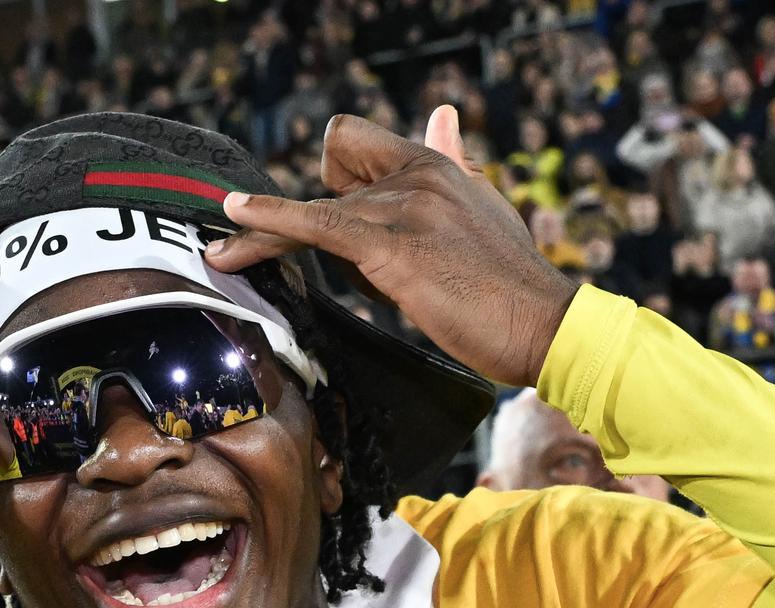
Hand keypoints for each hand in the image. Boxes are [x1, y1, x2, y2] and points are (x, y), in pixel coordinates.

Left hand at [207, 106, 577, 387]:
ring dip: (270, 234)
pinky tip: (233, 219)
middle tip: (343, 262)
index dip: (338, 178)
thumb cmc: (512, 284)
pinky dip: (269, 220)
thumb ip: (453, 162)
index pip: (357, 142)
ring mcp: (405, 209)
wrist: (546, 325)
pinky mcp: (393, 248)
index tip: (335, 216)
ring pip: (316, 207)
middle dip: (320, 208)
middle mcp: (418, 175)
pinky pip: (315, 224)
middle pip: (333, 164)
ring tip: (227, 256)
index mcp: (437, 165)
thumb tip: (442, 115)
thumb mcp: (482, 207)